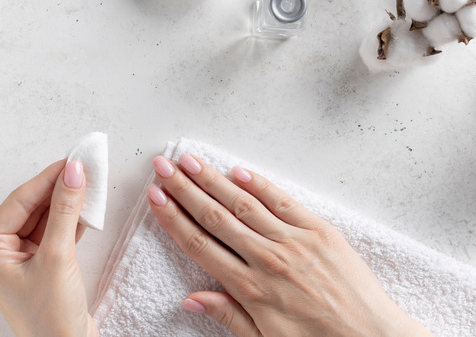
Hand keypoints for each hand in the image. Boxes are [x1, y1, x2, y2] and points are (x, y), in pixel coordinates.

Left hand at [0, 159, 98, 336]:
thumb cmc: (49, 319)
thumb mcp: (58, 258)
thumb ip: (65, 211)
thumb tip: (73, 174)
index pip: (20, 200)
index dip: (48, 178)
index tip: (73, 160)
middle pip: (32, 206)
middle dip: (60, 188)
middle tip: (85, 167)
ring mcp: (19, 258)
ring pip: (46, 218)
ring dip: (69, 202)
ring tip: (91, 182)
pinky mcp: (41, 264)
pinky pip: (55, 232)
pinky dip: (73, 220)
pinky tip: (89, 206)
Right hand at [147, 154, 432, 336]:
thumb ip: (227, 315)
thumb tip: (190, 299)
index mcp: (249, 289)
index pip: (199, 244)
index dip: (173, 217)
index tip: (156, 197)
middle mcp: (267, 259)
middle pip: (214, 216)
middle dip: (184, 189)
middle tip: (163, 167)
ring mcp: (294, 241)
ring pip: (243, 203)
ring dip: (213, 179)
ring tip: (190, 161)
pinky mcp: (319, 231)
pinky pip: (283, 201)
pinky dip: (260, 184)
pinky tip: (238, 171)